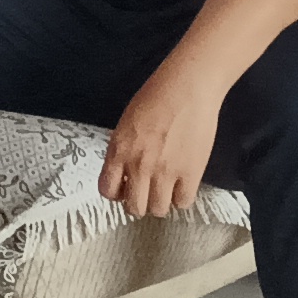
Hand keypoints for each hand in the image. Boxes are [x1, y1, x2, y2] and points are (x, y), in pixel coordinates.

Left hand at [97, 61, 229, 217]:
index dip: (117, 193)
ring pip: (158, 209)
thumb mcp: (126, 124)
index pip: (107, 190)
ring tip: (167, 188)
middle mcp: (138, 166)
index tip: (126, 188)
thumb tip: (126, 173)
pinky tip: (183, 184)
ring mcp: (165, 172)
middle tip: (148, 191)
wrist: (186, 88)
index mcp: (118, 151)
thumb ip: (123, 150)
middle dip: (139, 203)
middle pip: (134, 207)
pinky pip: (183, 202)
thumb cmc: (155, 98)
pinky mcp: (190, 173)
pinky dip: (182, 197)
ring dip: (161, 202)